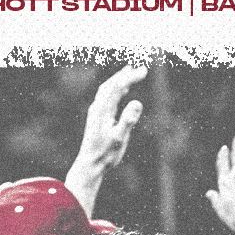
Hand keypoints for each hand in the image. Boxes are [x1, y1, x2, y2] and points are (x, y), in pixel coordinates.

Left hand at [64, 65, 146, 215]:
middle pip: (110, 85)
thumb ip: (128, 120)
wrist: (90, 165)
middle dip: (125, 75)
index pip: (117, 87)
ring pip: (107, 90)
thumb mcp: (119, 138)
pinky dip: (115, 89)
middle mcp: (97, 108)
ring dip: (119, 80)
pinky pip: (106, 98)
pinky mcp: (97, 118)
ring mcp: (96, 112)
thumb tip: (137, 102)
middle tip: (141, 69)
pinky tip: (123, 91)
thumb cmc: (105, 154)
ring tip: (131, 72)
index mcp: (102, 110)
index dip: (130, 77)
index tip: (144, 71)